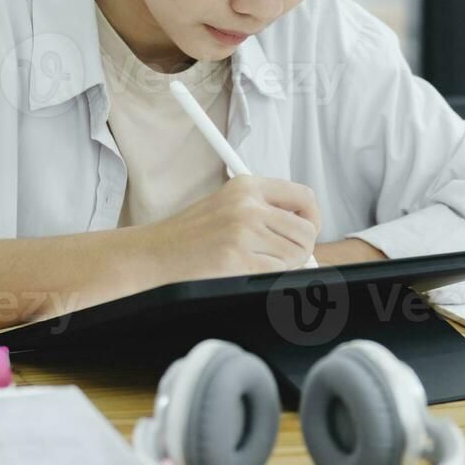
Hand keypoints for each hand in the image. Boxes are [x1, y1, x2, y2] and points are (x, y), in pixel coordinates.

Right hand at [134, 176, 321, 280]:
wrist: (152, 255)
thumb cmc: (187, 236)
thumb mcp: (227, 207)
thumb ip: (265, 212)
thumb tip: (305, 232)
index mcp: (247, 186)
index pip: (304, 197)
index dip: (312, 220)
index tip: (305, 233)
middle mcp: (248, 205)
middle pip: (306, 231)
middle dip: (300, 251)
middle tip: (281, 258)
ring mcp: (243, 231)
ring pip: (296, 255)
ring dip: (282, 266)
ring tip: (254, 263)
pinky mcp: (238, 258)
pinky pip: (277, 273)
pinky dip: (266, 278)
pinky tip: (243, 271)